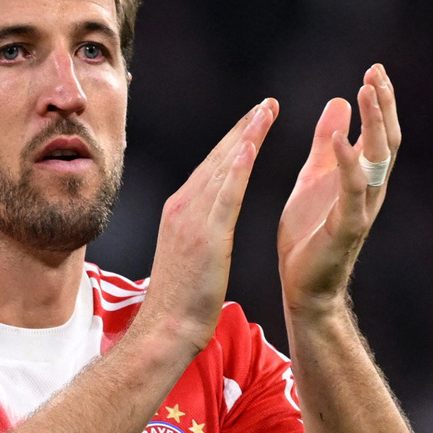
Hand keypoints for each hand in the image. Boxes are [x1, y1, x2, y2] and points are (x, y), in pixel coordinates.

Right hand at [135, 98, 278, 359]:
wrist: (166, 328)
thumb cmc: (180, 302)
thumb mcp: (188, 258)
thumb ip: (196, 234)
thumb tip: (205, 228)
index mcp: (179, 212)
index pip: (211, 169)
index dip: (233, 143)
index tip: (253, 122)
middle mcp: (182, 207)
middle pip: (218, 160)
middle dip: (242, 129)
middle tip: (265, 104)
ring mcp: (192, 219)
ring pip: (223, 168)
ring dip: (245, 136)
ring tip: (266, 111)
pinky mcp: (206, 233)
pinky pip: (225, 192)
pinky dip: (238, 165)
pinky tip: (252, 144)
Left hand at [278, 64, 399, 318]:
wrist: (305, 287)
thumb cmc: (309, 234)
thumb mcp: (314, 178)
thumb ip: (327, 143)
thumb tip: (339, 101)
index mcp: (361, 177)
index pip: (379, 131)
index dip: (379, 102)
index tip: (373, 69)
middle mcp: (370, 189)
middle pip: (387, 139)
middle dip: (383, 105)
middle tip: (375, 72)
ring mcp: (362, 208)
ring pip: (378, 159)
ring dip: (374, 124)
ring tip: (365, 92)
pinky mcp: (347, 227)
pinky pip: (352, 191)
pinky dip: (347, 162)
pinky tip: (339, 138)